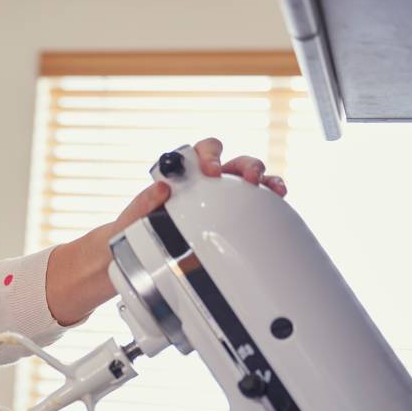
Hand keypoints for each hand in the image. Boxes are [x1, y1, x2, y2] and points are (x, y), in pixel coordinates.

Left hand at [109, 137, 287, 234]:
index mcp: (181, 176)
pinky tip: (279, 199)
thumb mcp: (132, 220)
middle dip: (242, 164)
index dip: (207, 156)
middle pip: (228, 160)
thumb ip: (142, 203)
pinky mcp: (235, 213)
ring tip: (273, 188)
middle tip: (249, 178)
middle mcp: (205, 182)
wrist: (140, 256)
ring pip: (247, 176)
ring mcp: (222, 196)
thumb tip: (161, 188)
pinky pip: (256, 199)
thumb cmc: (135, 233)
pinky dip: (270, 196)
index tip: (210, 171)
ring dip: (262, 176)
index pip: (197, 154)